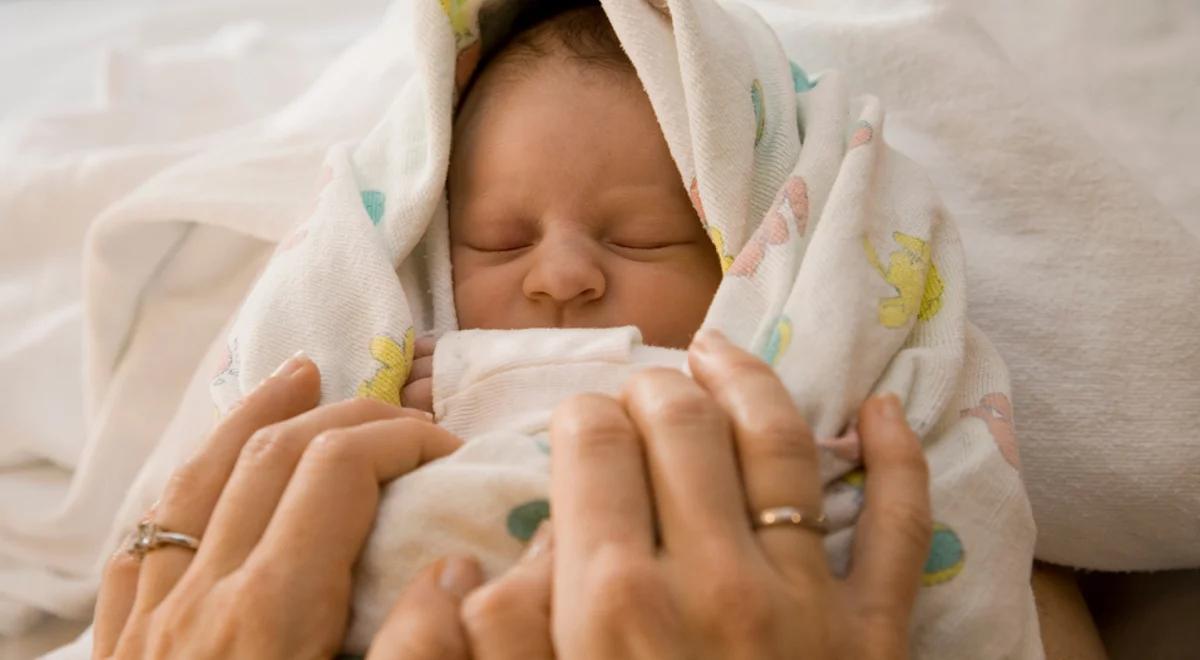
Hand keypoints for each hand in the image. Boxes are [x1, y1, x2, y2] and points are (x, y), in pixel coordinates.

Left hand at [93, 352, 460, 658]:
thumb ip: (416, 649)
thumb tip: (455, 570)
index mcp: (275, 612)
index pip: (340, 472)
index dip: (401, 440)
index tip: (449, 451)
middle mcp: (204, 596)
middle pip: (273, 457)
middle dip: (348, 416)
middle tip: (404, 418)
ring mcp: (151, 618)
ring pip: (195, 481)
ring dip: (254, 418)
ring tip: (297, 377)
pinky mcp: (120, 647)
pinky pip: (142, 541)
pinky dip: (186, 490)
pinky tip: (205, 478)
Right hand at [371, 330, 931, 658]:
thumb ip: (485, 644)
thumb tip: (467, 566)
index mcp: (613, 602)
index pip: (595, 445)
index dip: (583, 416)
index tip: (581, 422)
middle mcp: (714, 581)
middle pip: (682, 424)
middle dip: (653, 385)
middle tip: (642, 385)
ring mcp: (805, 603)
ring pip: (782, 445)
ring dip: (750, 383)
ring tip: (721, 353)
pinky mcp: (876, 636)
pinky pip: (900, 529)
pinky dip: (900, 462)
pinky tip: (886, 411)